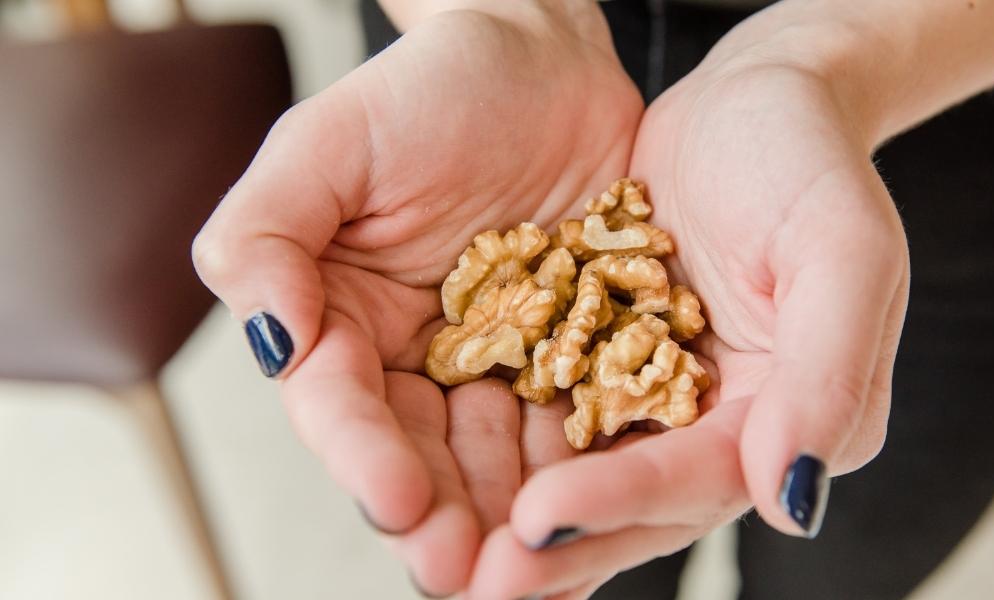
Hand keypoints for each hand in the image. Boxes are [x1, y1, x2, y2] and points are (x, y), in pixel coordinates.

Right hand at [191, 4, 641, 594]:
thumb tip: (269, 339)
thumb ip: (268, 233)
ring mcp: (506, 369)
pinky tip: (604, 513)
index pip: (344, 407)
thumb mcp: (330, 143)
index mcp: (347, 323)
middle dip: (443, 518)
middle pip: (424, 457)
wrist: (545, 60)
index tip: (398, 500)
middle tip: (466, 571)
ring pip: (505, 461)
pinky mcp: (581, 361)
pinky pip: (587, 424)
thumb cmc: (430, 90)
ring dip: (517, 519)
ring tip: (536, 568)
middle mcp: (423, 363)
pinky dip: (592, 473)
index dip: (365, 460)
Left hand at [465, 26, 909, 598]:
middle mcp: (721, 428)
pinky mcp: (605, 364)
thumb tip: (793, 502)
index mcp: (788, 417)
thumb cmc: (808, 163)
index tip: (538, 521)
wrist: (755, 103)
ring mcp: (657, 400)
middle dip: (556, 545)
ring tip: (437, 551)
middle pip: (634, 504)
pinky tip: (436, 474)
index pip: (701, 477)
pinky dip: (499, 450)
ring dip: (512, 517)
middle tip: (472, 580)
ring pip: (582, 475)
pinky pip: (548, 417)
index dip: (621, 502)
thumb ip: (829, 376)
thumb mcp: (843, 250)